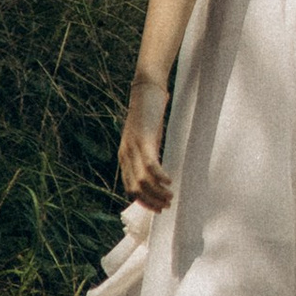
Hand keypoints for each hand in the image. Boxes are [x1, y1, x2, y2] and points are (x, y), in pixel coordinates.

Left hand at [118, 81, 170, 209]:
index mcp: (125, 156)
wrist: (146, 87)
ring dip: (157, 193)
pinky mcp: (144, 139)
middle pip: (135, 189)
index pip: (130, 188)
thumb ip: (148, 152)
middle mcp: (126, 154)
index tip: (157, 208)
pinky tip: (169, 181)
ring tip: (170, 196)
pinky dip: (160, 176)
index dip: (143, 201)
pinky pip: (151, 165)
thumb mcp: (146, 136)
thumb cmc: (149, 112)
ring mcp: (134, 147)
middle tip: (166, 205)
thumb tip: (157, 169)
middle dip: (151, 202)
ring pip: (143, 181)